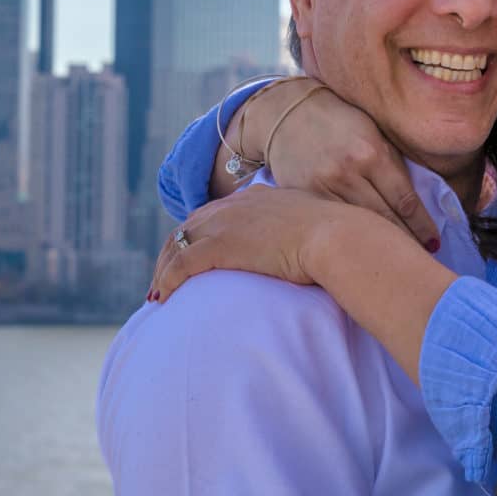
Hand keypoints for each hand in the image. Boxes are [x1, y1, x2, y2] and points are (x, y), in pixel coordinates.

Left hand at [148, 185, 359, 301]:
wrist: (337, 237)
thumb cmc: (338, 240)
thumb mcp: (315, 227)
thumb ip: (301, 233)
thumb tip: (309, 251)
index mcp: (257, 198)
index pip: (213, 214)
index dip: (197, 236)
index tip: (191, 256)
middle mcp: (235, 205)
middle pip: (188, 227)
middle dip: (172, 252)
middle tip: (164, 278)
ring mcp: (226, 223)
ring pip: (178, 244)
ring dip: (164, 269)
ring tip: (158, 293)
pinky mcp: (221, 245)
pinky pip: (182, 263)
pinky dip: (168, 280)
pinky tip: (163, 297)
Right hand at [229, 79, 439, 248]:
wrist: (289, 113)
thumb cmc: (341, 121)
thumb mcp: (375, 133)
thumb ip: (394, 165)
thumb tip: (421, 204)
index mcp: (372, 152)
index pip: (405, 200)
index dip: (422, 226)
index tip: (434, 243)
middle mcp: (348, 171)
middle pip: (385, 218)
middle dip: (406, 241)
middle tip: (421, 258)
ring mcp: (323, 186)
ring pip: (358, 225)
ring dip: (379, 244)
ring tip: (395, 261)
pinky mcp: (305, 196)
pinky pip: (332, 223)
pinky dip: (348, 236)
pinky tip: (360, 250)